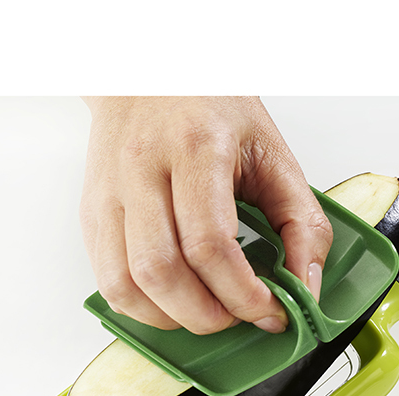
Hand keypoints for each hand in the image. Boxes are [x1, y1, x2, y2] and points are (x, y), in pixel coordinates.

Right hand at [79, 96, 331, 334]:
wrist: (150, 75)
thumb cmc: (211, 109)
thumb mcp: (274, 156)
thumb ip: (303, 224)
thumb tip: (306, 289)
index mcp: (195, 147)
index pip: (210, 245)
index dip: (242, 294)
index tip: (269, 310)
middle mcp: (142, 170)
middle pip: (162, 272)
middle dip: (207, 315)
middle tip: (237, 315)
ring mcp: (110, 194)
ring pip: (126, 284)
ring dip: (172, 318)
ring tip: (206, 311)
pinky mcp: (93, 213)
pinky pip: (108, 281)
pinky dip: (142, 308)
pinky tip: (172, 302)